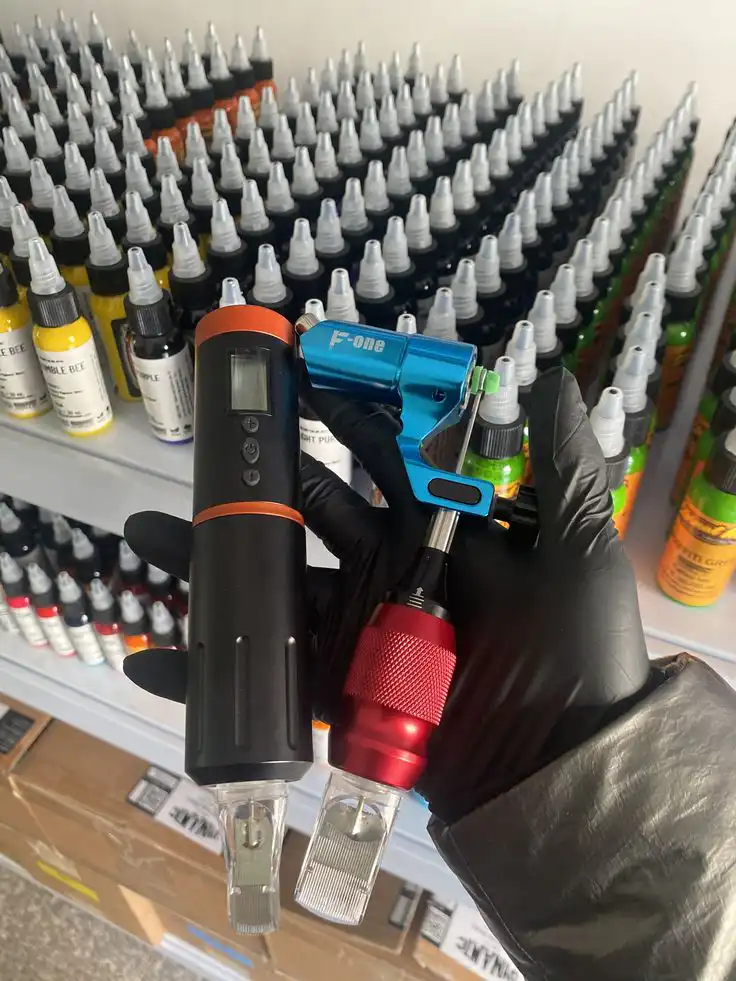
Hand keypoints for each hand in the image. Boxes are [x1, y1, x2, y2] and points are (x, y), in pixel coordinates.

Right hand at [124, 368, 649, 824]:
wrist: (559, 767)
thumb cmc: (573, 649)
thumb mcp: (577, 551)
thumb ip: (563, 464)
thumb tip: (546, 374)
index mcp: (437, 532)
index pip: (380, 459)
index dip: (341, 417)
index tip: (297, 378)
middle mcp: (389, 571)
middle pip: (307, 514)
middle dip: (253, 485)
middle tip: (201, 459)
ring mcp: (357, 630)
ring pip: (271, 587)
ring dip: (208, 566)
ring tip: (144, 536)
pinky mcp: (337, 690)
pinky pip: (265, 676)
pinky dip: (208, 674)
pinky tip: (153, 657)